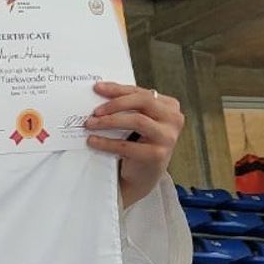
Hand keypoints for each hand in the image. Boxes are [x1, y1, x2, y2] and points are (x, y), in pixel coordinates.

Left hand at [85, 82, 182, 207]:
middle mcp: (173, 119)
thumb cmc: (137, 143)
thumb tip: (99, 91)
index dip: (118, 89)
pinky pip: (127, 145)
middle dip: (116, 104)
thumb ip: (126, 106)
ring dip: (110, 121)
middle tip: (94, 111)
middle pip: (144, 101)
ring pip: (138, 121)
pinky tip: (92, 141)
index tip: (97, 88)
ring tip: (90, 124)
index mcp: (169, 106)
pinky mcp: (157, 155)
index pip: (141, 93)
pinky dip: (107, 142)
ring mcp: (167, 137)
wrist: (142, 175)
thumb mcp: (136, 121)